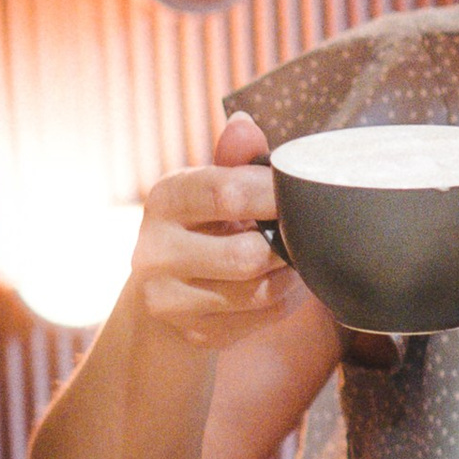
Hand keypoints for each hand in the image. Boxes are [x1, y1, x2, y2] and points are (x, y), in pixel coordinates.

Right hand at [122, 117, 304, 353]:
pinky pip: (261, 320)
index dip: (274, 194)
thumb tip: (245, 125)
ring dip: (291, 276)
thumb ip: (234, 160)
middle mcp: (154, 251)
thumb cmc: (204, 225)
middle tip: (303, 234)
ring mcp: (169, 298)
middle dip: (286, 245)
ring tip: (296, 260)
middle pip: (246, 255)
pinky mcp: (193, 333)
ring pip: (258, 293)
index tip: (301, 192)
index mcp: (165, 199)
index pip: (226, 194)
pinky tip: (282, 285)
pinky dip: (284, 302)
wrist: (167, 290)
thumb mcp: (211, 187)